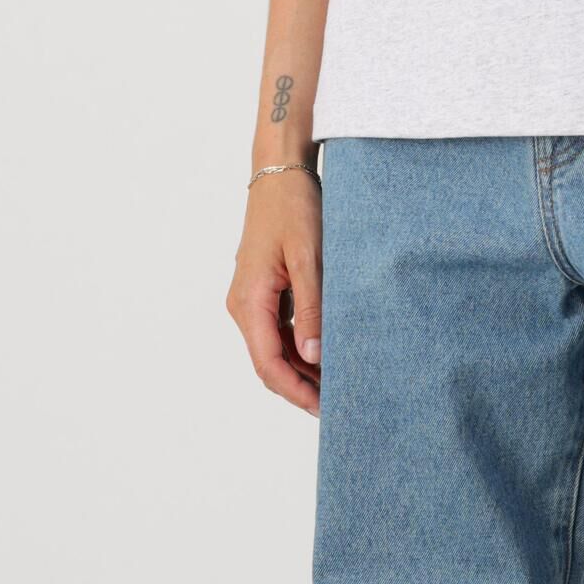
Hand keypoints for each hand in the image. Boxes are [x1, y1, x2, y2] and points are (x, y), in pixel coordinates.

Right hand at [227, 171, 322, 413]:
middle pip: (269, 363)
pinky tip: (328, 355)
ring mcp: (252, 300)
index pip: (268, 364)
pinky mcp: (264, 293)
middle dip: (300, 387)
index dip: (296, 391)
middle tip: (339, 405)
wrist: (280, 174)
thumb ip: (312, 309)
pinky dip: (301, 349)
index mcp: (249, 301)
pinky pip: (279, 332)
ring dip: (302, 370)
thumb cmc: (294, 208)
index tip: (325, 409)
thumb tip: (314, 356)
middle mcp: (244, 306)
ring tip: (338, 384)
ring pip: (274, 350)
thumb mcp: (309, 257)